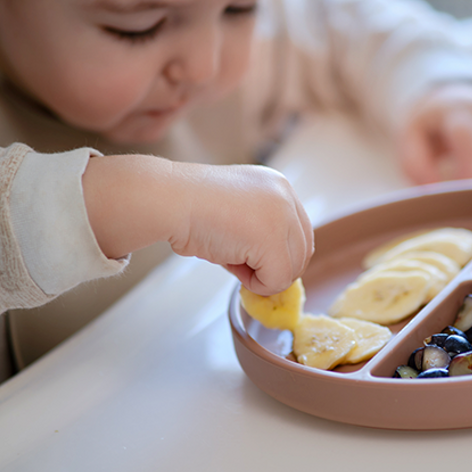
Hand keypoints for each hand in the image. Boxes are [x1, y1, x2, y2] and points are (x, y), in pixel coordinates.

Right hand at [170, 164, 313, 295]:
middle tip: (244, 268)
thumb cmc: (191, 208)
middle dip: (275, 268)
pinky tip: (233, 266)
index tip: (254, 261)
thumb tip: (275, 269)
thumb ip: (262, 232)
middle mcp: (286, 196)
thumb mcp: (238, 213)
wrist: (168, 200)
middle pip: (302, 251)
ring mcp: (282, 216)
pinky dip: (257, 285)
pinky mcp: (272, 239)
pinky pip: (277, 280)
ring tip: (234, 262)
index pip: (299, 233)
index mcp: (278, 186)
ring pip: (292, 268)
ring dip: (264, 277)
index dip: (279, 255)